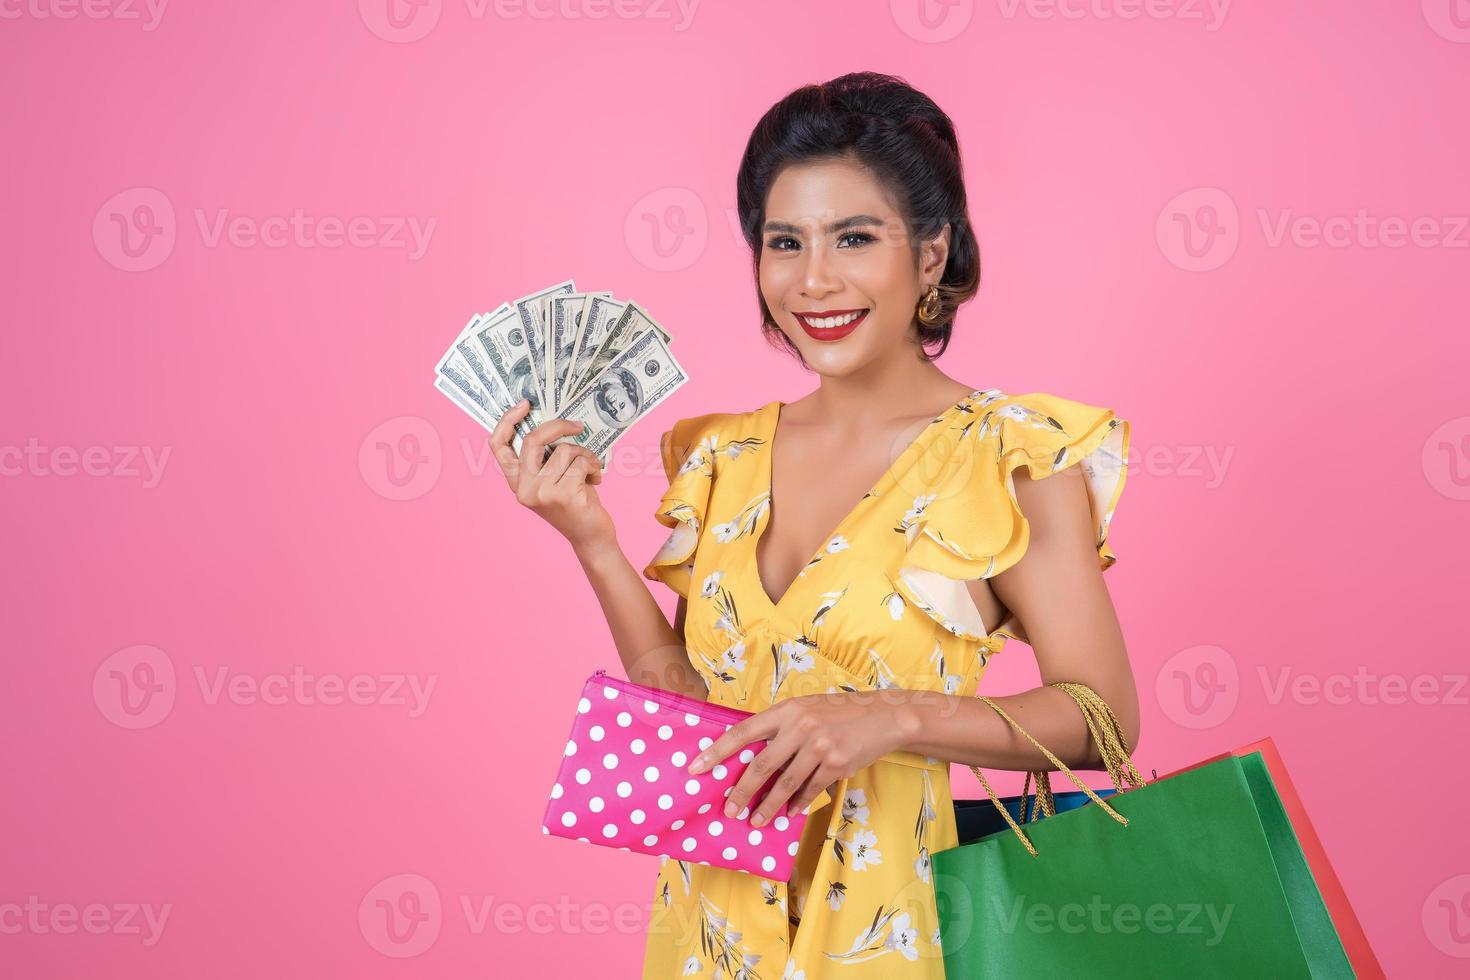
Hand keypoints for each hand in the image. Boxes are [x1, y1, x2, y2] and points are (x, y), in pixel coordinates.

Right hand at [490, 399, 612, 548]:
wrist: (590, 537)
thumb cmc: (574, 503)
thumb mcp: (551, 480)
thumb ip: (545, 458)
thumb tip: (555, 422)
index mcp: (517, 482)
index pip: (498, 446)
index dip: (507, 421)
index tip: (525, 404)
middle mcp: (524, 488)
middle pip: (533, 440)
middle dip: (558, 426)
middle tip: (577, 426)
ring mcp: (542, 493)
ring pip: (565, 450)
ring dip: (585, 455)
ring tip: (590, 469)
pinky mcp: (564, 495)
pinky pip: (581, 462)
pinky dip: (594, 466)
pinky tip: (596, 480)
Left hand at [686, 692, 909, 827]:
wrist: (882, 717)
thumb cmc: (837, 713)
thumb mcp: (805, 709)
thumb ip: (779, 728)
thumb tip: (749, 754)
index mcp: (786, 711)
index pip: (742, 732)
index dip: (717, 752)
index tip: (696, 768)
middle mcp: (799, 727)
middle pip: (761, 766)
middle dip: (741, 792)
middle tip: (729, 810)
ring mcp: (818, 747)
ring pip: (785, 784)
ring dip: (768, 806)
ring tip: (756, 822)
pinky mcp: (836, 764)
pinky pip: (810, 790)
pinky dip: (798, 804)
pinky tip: (789, 813)